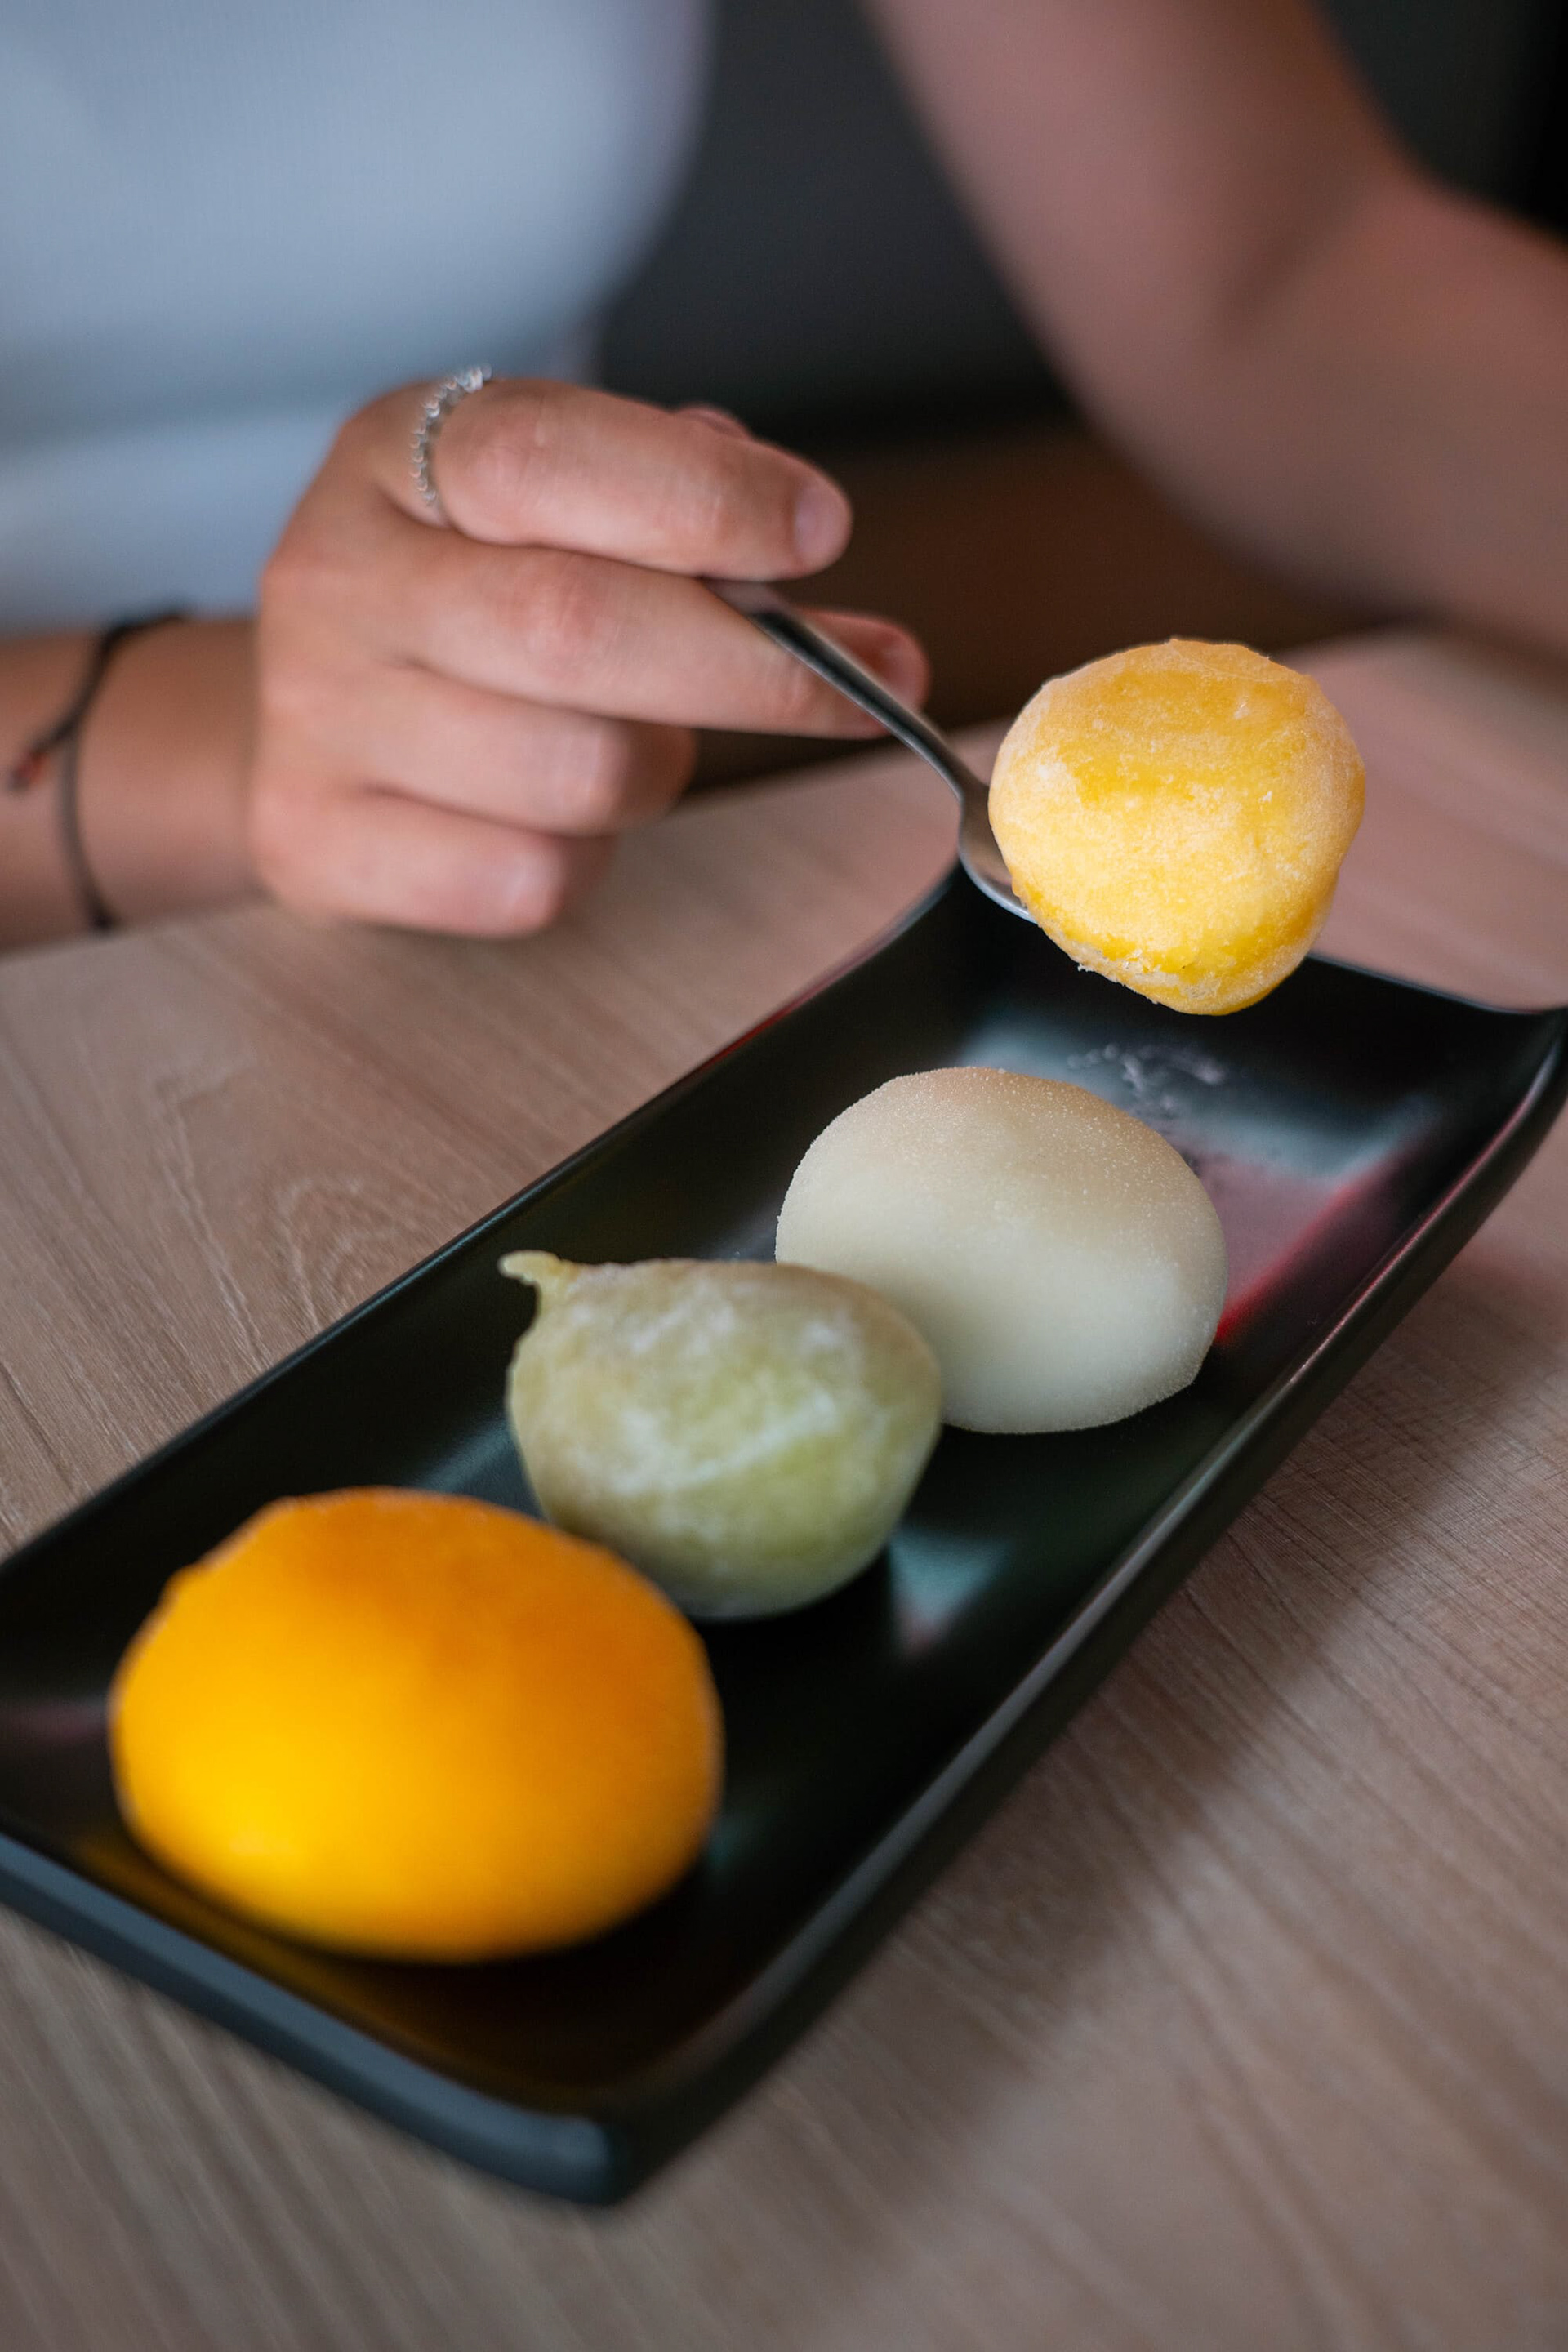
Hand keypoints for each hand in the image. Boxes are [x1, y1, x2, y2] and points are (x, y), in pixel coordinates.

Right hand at [248, 380, 927, 933]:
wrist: (306, 716)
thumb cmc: (472, 600)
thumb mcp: (542, 500)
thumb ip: (665, 495)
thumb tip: (801, 536)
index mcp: (395, 455)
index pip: (546, 457)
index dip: (704, 498)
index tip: (821, 534)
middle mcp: (336, 577)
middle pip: (574, 628)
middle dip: (754, 667)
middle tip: (872, 683)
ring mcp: (316, 719)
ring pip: (576, 771)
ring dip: (661, 769)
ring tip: (647, 742)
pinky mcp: (319, 844)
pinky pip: (529, 879)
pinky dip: (588, 861)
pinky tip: (563, 820)